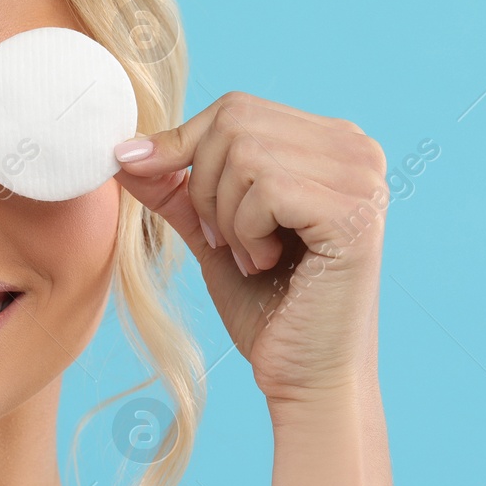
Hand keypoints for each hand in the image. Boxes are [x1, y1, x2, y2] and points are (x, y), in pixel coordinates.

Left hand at [113, 92, 387, 407]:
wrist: (305, 377)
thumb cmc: (267, 308)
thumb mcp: (212, 232)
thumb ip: (175, 187)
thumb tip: (122, 149)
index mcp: (330, 142)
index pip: (235, 109)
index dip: (181, 145)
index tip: (152, 182)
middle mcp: (357, 148)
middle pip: (235, 122)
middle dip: (204, 187)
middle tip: (225, 242)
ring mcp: (363, 176)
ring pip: (245, 154)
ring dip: (227, 216)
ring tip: (254, 257)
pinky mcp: (355, 211)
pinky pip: (266, 188)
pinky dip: (247, 232)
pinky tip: (270, 264)